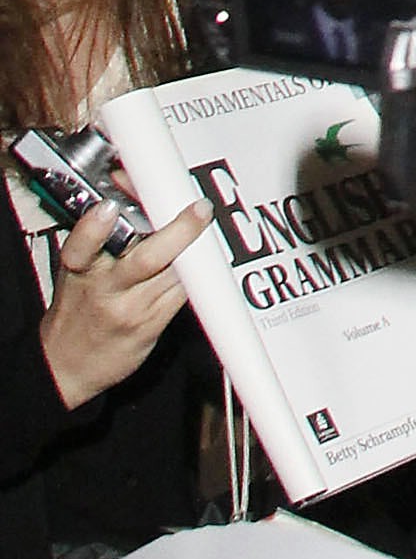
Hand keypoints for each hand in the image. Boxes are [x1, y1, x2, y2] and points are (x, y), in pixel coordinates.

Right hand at [40, 196, 210, 410]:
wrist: (67, 367)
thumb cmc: (75, 310)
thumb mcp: (76, 269)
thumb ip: (101, 234)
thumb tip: (131, 191)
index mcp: (80, 269)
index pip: (83, 246)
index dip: (95, 227)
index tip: (109, 207)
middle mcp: (106, 290)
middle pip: (147, 259)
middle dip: (178, 232)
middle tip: (199, 210)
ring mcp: (133, 309)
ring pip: (175, 274)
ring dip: (195, 248)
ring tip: (206, 225)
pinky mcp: (153, 325)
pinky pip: (183, 293)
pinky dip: (195, 273)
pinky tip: (201, 259)